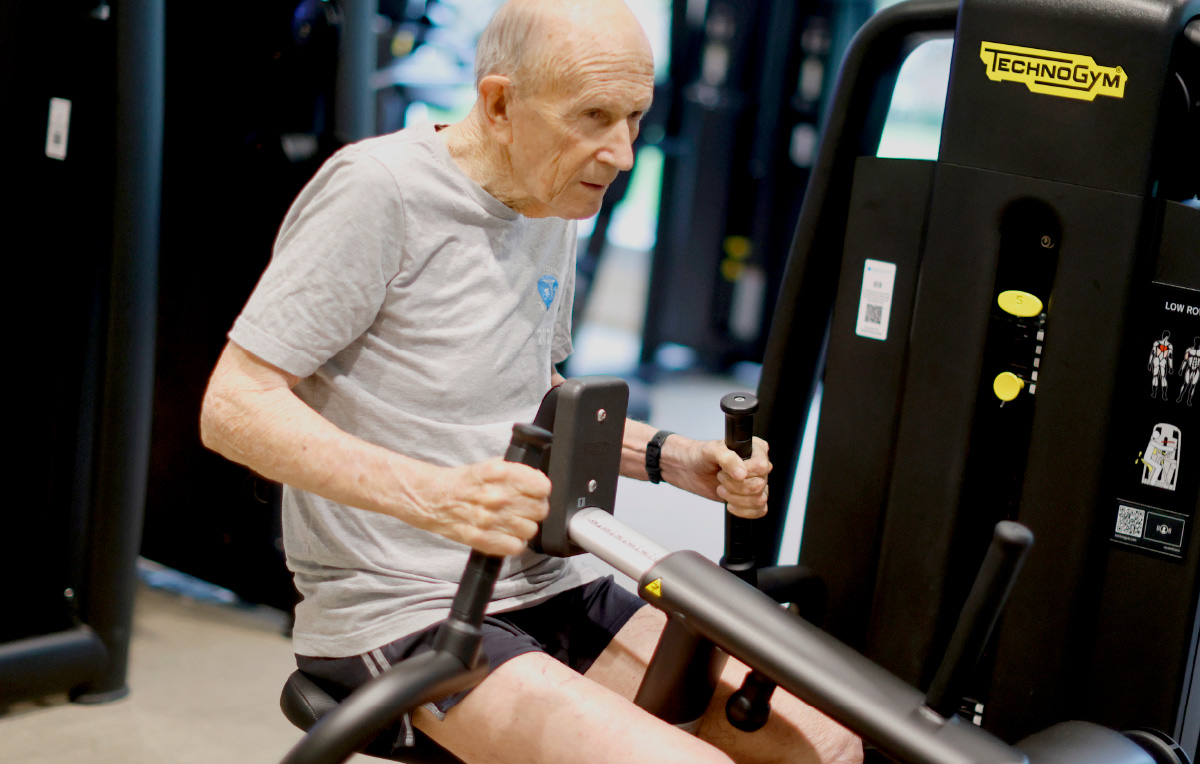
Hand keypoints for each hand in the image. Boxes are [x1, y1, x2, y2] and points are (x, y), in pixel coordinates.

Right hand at [411, 458, 550, 555]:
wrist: (433, 498)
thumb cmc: (463, 483)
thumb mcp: (490, 466)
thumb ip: (515, 472)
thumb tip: (536, 480)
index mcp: (500, 474)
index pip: (542, 486)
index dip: (540, 490)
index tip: (535, 492)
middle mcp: (497, 496)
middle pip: (540, 510)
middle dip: (534, 509)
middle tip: (523, 508)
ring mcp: (490, 520)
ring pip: (530, 530)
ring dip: (524, 527)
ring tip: (512, 521)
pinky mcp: (483, 539)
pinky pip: (516, 547)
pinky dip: (514, 543)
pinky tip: (506, 534)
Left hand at [667, 436, 771, 518]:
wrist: (690, 470)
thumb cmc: (701, 456)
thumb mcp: (711, 450)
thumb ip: (727, 458)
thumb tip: (741, 473)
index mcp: (756, 449)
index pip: (762, 466)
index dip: (744, 472)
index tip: (726, 471)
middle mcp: (759, 466)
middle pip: (759, 485)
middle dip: (735, 486)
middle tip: (720, 478)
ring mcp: (756, 483)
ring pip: (759, 500)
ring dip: (736, 499)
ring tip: (722, 489)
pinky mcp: (751, 498)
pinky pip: (759, 511)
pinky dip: (743, 511)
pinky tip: (730, 504)